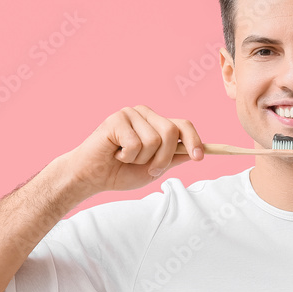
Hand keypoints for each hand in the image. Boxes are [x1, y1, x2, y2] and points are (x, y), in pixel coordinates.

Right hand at [65, 105, 204, 195]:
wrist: (92, 177)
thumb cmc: (120, 172)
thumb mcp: (154, 169)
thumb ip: (173, 159)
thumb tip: (195, 153)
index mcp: (157, 124)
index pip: (183, 125)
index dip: (195, 140)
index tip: (200, 157)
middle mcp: (146, 115)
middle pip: (172, 132)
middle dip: (164, 158)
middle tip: (148, 169)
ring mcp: (131, 114)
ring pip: (154, 140)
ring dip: (141, 159)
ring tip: (125, 158)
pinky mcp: (117, 119)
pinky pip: (135, 143)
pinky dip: (126, 157)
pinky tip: (115, 154)